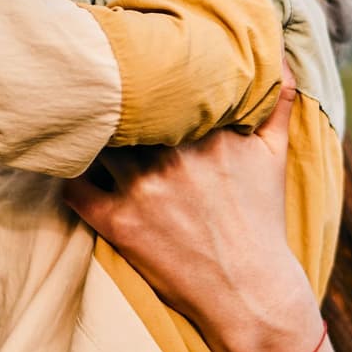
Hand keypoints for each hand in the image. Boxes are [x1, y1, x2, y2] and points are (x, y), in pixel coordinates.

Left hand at [64, 80, 319, 351]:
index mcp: (209, 133)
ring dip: (87, 134)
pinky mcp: (119, 224)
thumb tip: (283, 59)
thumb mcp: (276, 157)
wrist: (250, 292)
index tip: (130, 65)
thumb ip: (278, 103)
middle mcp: (173, 156)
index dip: (141, 71)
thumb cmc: (262, 221)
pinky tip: (71, 166)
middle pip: (123, 108)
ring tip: (78, 123)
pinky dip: (68, 174)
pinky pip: (74, 188)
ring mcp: (142, 190)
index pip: (161, 85)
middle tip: (94, 86)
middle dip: (110, 98)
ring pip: (96, 141)